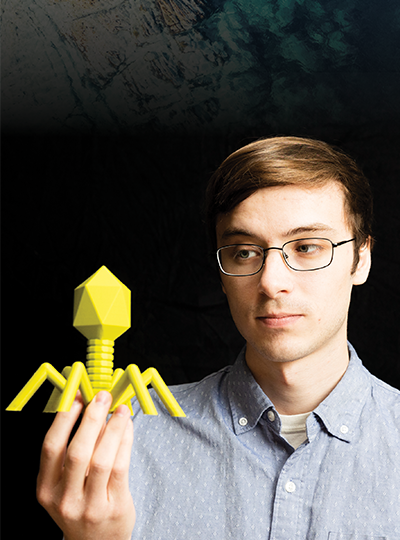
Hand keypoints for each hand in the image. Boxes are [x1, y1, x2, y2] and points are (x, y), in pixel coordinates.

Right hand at [37, 391, 134, 539]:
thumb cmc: (81, 504)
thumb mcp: (66, 483)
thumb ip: (74, 450)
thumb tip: (91, 407)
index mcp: (46, 488)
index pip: (51, 447)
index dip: (64, 418)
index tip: (77, 396)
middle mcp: (64, 499)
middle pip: (77, 451)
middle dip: (92, 419)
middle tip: (102, 397)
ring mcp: (90, 506)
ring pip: (102, 459)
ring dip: (113, 428)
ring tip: (121, 409)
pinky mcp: (114, 507)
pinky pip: (121, 468)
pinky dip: (125, 442)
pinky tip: (127, 427)